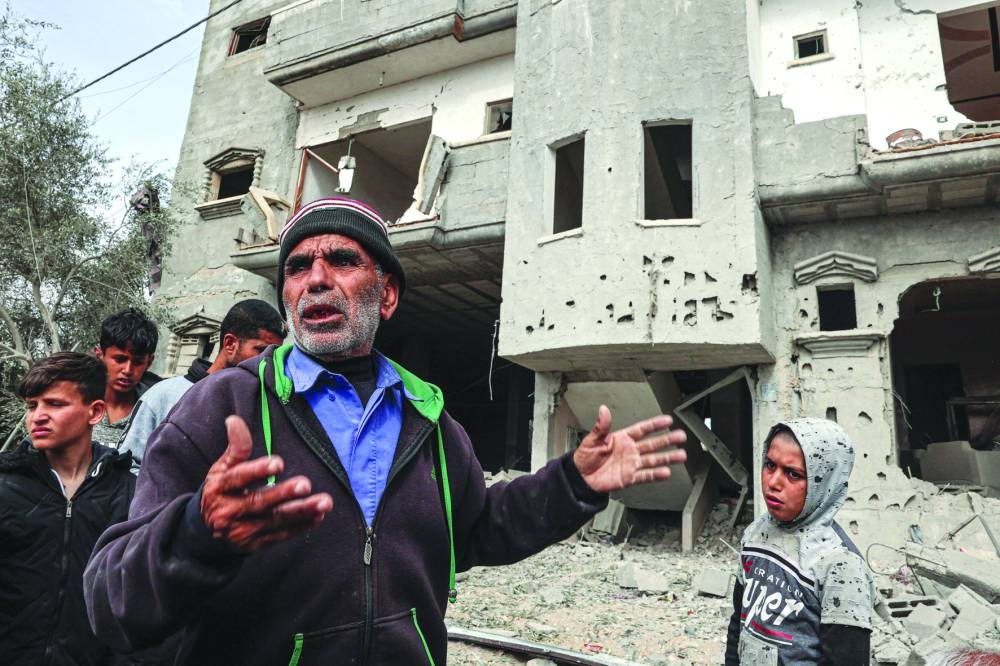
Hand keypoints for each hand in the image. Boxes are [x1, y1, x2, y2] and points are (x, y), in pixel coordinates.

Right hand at [200, 416, 333, 551]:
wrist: (205, 533)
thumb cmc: (221, 492)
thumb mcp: (222, 469)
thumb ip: (235, 448)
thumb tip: (235, 420)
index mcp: (220, 488)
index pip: (238, 478)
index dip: (257, 470)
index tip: (278, 463)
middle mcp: (229, 511)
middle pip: (259, 502)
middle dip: (283, 494)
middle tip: (305, 484)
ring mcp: (242, 531)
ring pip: (275, 520)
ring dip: (302, 511)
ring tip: (324, 502)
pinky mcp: (255, 544)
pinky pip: (281, 535)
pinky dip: (301, 526)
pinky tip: (318, 516)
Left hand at [573, 405, 687, 492]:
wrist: (581, 478)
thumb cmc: (585, 457)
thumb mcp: (591, 440)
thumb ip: (601, 427)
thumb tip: (603, 410)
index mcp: (622, 439)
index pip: (642, 429)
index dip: (655, 425)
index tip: (668, 420)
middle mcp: (630, 451)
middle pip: (653, 444)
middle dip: (667, 440)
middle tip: (681, 436)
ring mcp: (631, 464)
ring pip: (653, 460)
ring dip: (667, 458)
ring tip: (680, 455)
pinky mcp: (629, 478)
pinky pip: (645, 476)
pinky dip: (655, 475)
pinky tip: (666, 472)